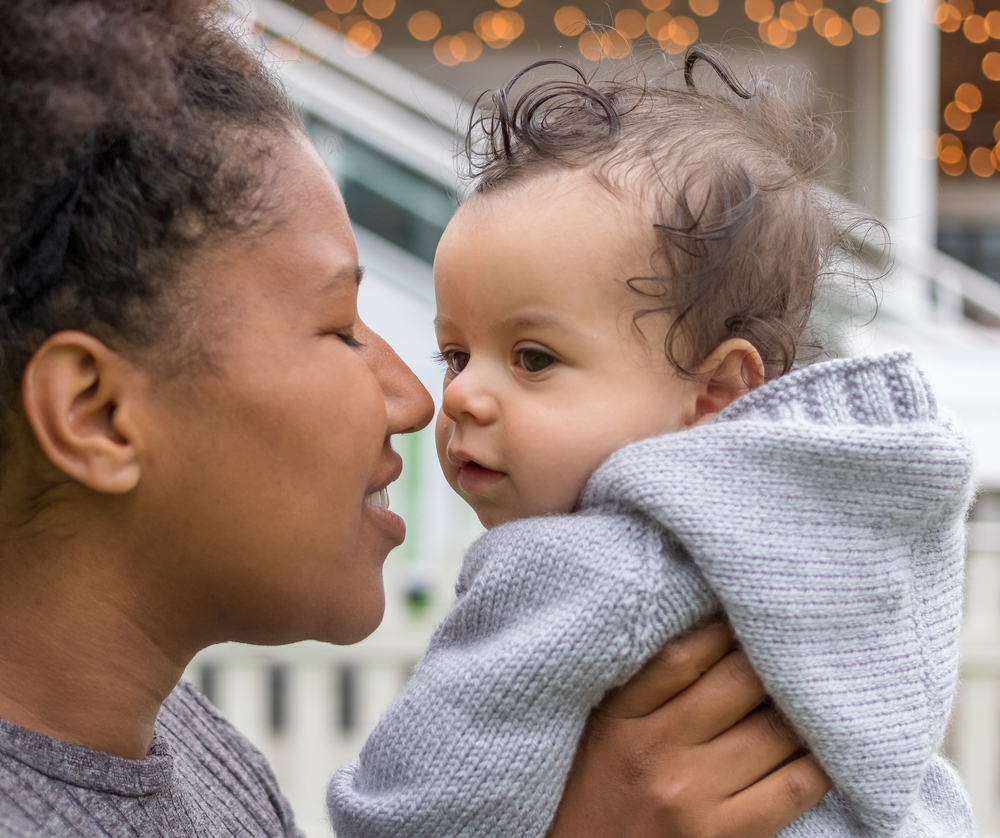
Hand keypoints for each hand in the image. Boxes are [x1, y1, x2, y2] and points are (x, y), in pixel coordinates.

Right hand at [548, 620, 831, 837]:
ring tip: (817, 690)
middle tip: (800, 643)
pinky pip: (794, 785)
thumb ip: (642, 686)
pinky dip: (820, 761)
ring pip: (775, 729)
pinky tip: (825, 746)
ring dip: (803, 707)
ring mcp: (690, 794)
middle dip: (775, 658)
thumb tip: (709, 628)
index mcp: (618, 716)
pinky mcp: (724, 836)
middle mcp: (654, 749)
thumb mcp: (601, 732)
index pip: (686, 650)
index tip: (753, 610)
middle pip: (740, 680)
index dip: (730, 624)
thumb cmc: (596, 800)